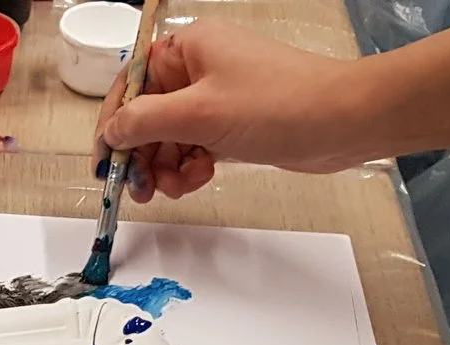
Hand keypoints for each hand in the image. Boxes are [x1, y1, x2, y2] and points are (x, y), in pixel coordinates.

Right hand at [95, 19, 374, 203]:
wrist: (343, 121)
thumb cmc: (278, 104)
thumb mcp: (198, 114)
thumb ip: (144, 122)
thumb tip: (111, 133)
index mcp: (188, 49)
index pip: (131, 85)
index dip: (113, 125)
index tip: (106, 164)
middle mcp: (199, 68)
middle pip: (148, 116)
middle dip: (143, 155)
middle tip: (142, 190)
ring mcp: (218, 97)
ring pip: (170, 138)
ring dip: (166, 168)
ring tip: (178, 187)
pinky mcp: (233, 123)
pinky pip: (194, 147)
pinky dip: (190, 167)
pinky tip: (200, 178)